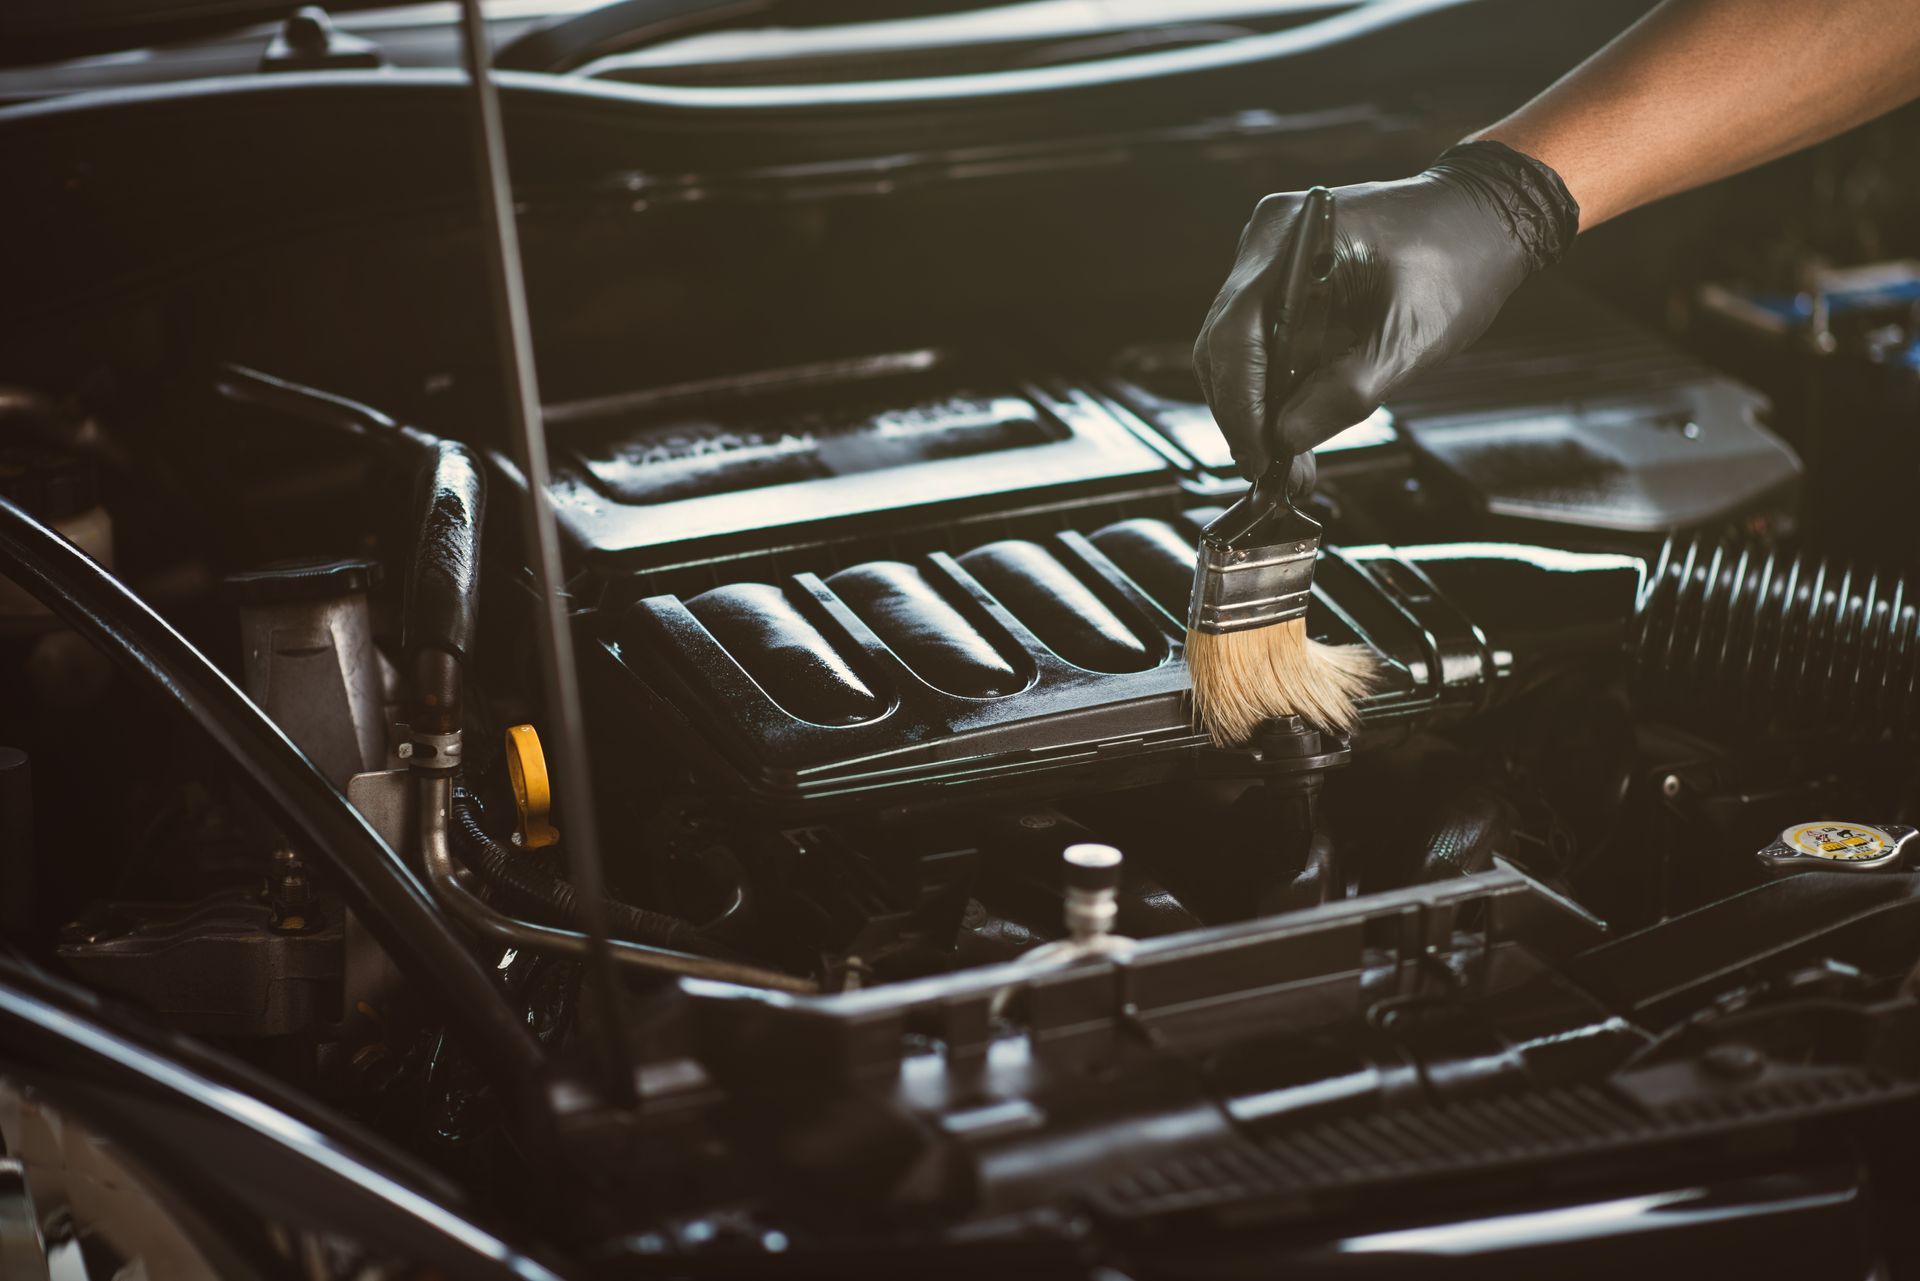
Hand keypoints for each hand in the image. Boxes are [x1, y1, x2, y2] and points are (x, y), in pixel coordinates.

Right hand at [1192, 141, 1578, 483]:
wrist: (1484, 220)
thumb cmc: (1459, 261)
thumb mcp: (1412, 338)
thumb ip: (1348, 391)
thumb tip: (1287, 438)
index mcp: (1293, 239)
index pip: (1236, 335)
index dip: (1241, 407)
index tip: (1259, 461)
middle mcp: (1266, 243)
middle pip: (1224, 345)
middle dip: (1245, 415)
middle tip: (1275, 472)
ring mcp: (1270, 259)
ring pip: (1236, 348)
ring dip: (1258, 406)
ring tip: (1289, 458)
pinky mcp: (1282, 278)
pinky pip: (1261, 339)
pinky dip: (1275, 385)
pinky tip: (1296, 420)